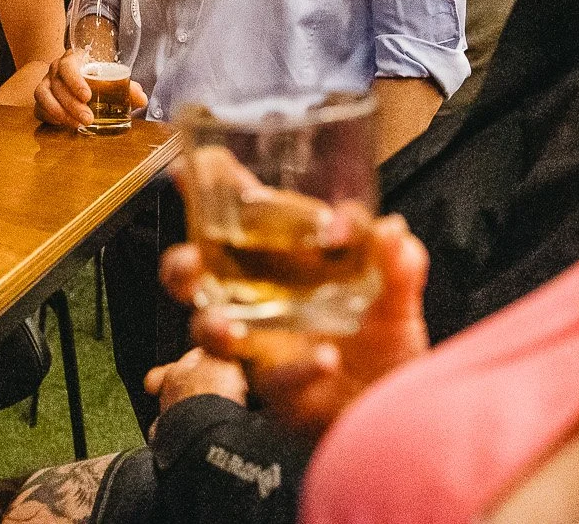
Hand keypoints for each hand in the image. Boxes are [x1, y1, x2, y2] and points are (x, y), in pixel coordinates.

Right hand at [33, 49, 145, 127]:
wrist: (76, 81)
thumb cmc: (96, 79)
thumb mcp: (112, 81)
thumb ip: (128, 88)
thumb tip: (142, 98)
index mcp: (74, 59)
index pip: (68, 66)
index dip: (75, 81)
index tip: (87, 96)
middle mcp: (55, 69)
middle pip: (57, 84)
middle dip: (72, 104)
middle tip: (88, 118)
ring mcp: (45, 83)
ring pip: (44, 96)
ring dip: (60, 112)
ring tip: (77, 124)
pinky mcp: (40, 99)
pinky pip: (39, 108)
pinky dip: (50, 116)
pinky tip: (63, 124)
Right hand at [160, 213, 429, 437]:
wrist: (397, 406)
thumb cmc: (384, 340)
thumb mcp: (397, 292)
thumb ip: (398, 262)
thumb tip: (392, 230)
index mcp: (279, 261)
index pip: (236, 218)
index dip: (208, 191)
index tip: (186, 171)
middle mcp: (257, 300)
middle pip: (195, 276)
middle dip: (181, 266)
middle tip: (191, 260)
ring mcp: (262, 346)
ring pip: (210, 331)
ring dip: (212, 324)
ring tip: (230, 325)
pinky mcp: (280, 390)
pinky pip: (277, 382)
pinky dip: (300, 369)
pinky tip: (325, 359)